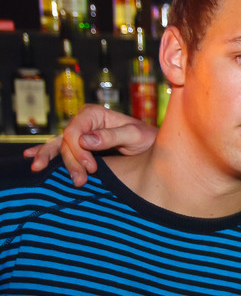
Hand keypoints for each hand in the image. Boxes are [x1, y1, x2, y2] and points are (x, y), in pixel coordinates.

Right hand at [23, 105, 156, 186]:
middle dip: (70, 162)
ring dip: (51, 160)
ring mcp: (80, 134)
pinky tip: (31, 158)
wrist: (153, 148)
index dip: (79, 151)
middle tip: (79, 181)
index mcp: (95, 114)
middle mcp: (84, 122)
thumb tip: (85, 140)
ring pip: (59, 146)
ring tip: (38, 169)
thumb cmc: (148, 139)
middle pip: (66, 142)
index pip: (75, 132)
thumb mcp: (136, 136)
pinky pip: (59, 149)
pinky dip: (45, 153)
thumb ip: (112, 136)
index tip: (91, 168)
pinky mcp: (80, 146)